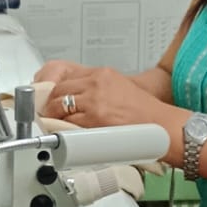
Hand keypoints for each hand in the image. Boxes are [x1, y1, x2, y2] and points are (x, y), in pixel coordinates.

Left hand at [40, 63, 177, 149]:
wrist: (161, 126)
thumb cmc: (145, 113)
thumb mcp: (120, 88)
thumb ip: (96, 89)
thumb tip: (74, 99)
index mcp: (102, 73)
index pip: (63, 72)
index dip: (51, 86)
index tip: (46, 95)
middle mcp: (96, 82)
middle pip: (58, 89)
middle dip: (50, 103)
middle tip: (47, 114)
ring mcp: (94, 100)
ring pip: (59, 105)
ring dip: (52, 117)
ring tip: (54, 125)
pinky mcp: (94, 119)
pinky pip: (67, 123)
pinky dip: (61, 129)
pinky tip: (63, 134)